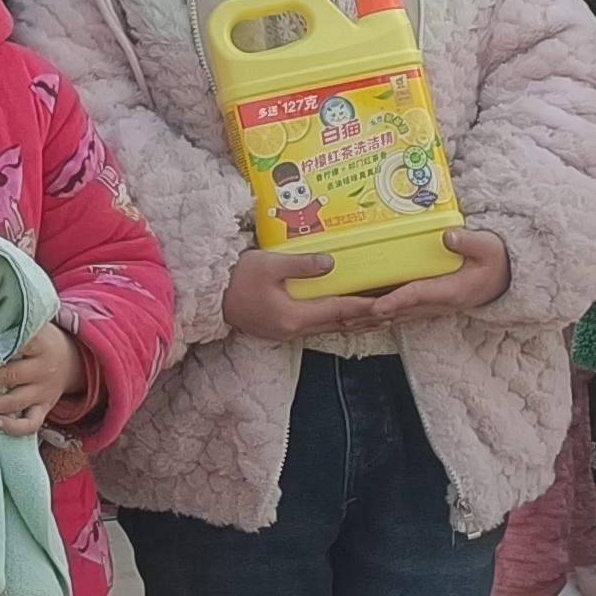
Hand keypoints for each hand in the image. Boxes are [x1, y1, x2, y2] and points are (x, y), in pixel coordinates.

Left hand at [0, 318, 82, 437]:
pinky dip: (14, 427)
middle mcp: (43, 370)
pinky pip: (31, 423)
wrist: (72, 360)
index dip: (0, 347)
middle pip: (10, 375)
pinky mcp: (44, 408)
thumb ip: (11, 324)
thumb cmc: (41, 340)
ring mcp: (43, 392)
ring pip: (14, 401)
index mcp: (41, 345)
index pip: (21, 345)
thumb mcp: (34, 326)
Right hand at [222, 249, 386, 344]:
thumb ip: (303, 265)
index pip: (336, 310)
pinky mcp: (277, 328)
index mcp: (292, 316)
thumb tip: (331, 264)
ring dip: (347, 320)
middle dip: (361, 317)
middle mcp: (291, 329)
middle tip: (387, 311)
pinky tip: (337, 313)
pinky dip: (329, 319)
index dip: (361, 305)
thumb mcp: (270, 265)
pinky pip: (311, 325)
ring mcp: (283, 332)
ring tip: (369, 314)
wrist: (208, 294)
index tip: (384, 303)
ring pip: (324, 327)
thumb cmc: (236, 278)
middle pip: (334, 324)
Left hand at [353, 230, 512, 324]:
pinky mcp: (428, 305)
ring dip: (371, 321)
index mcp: (450, 290)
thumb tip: (448, 236)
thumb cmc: (495, 261)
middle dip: (371, 315)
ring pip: (396, 316)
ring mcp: (432, 307)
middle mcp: (437, 303)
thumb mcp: (488, 248)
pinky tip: (363, 319)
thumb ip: (469, 242)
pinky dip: (380, 317)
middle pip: (399, 311)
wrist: (504, 279)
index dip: (396, 301)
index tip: (376, 306)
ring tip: (344, 324)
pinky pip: (400, 314)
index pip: (418, 295)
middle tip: (344, 317)